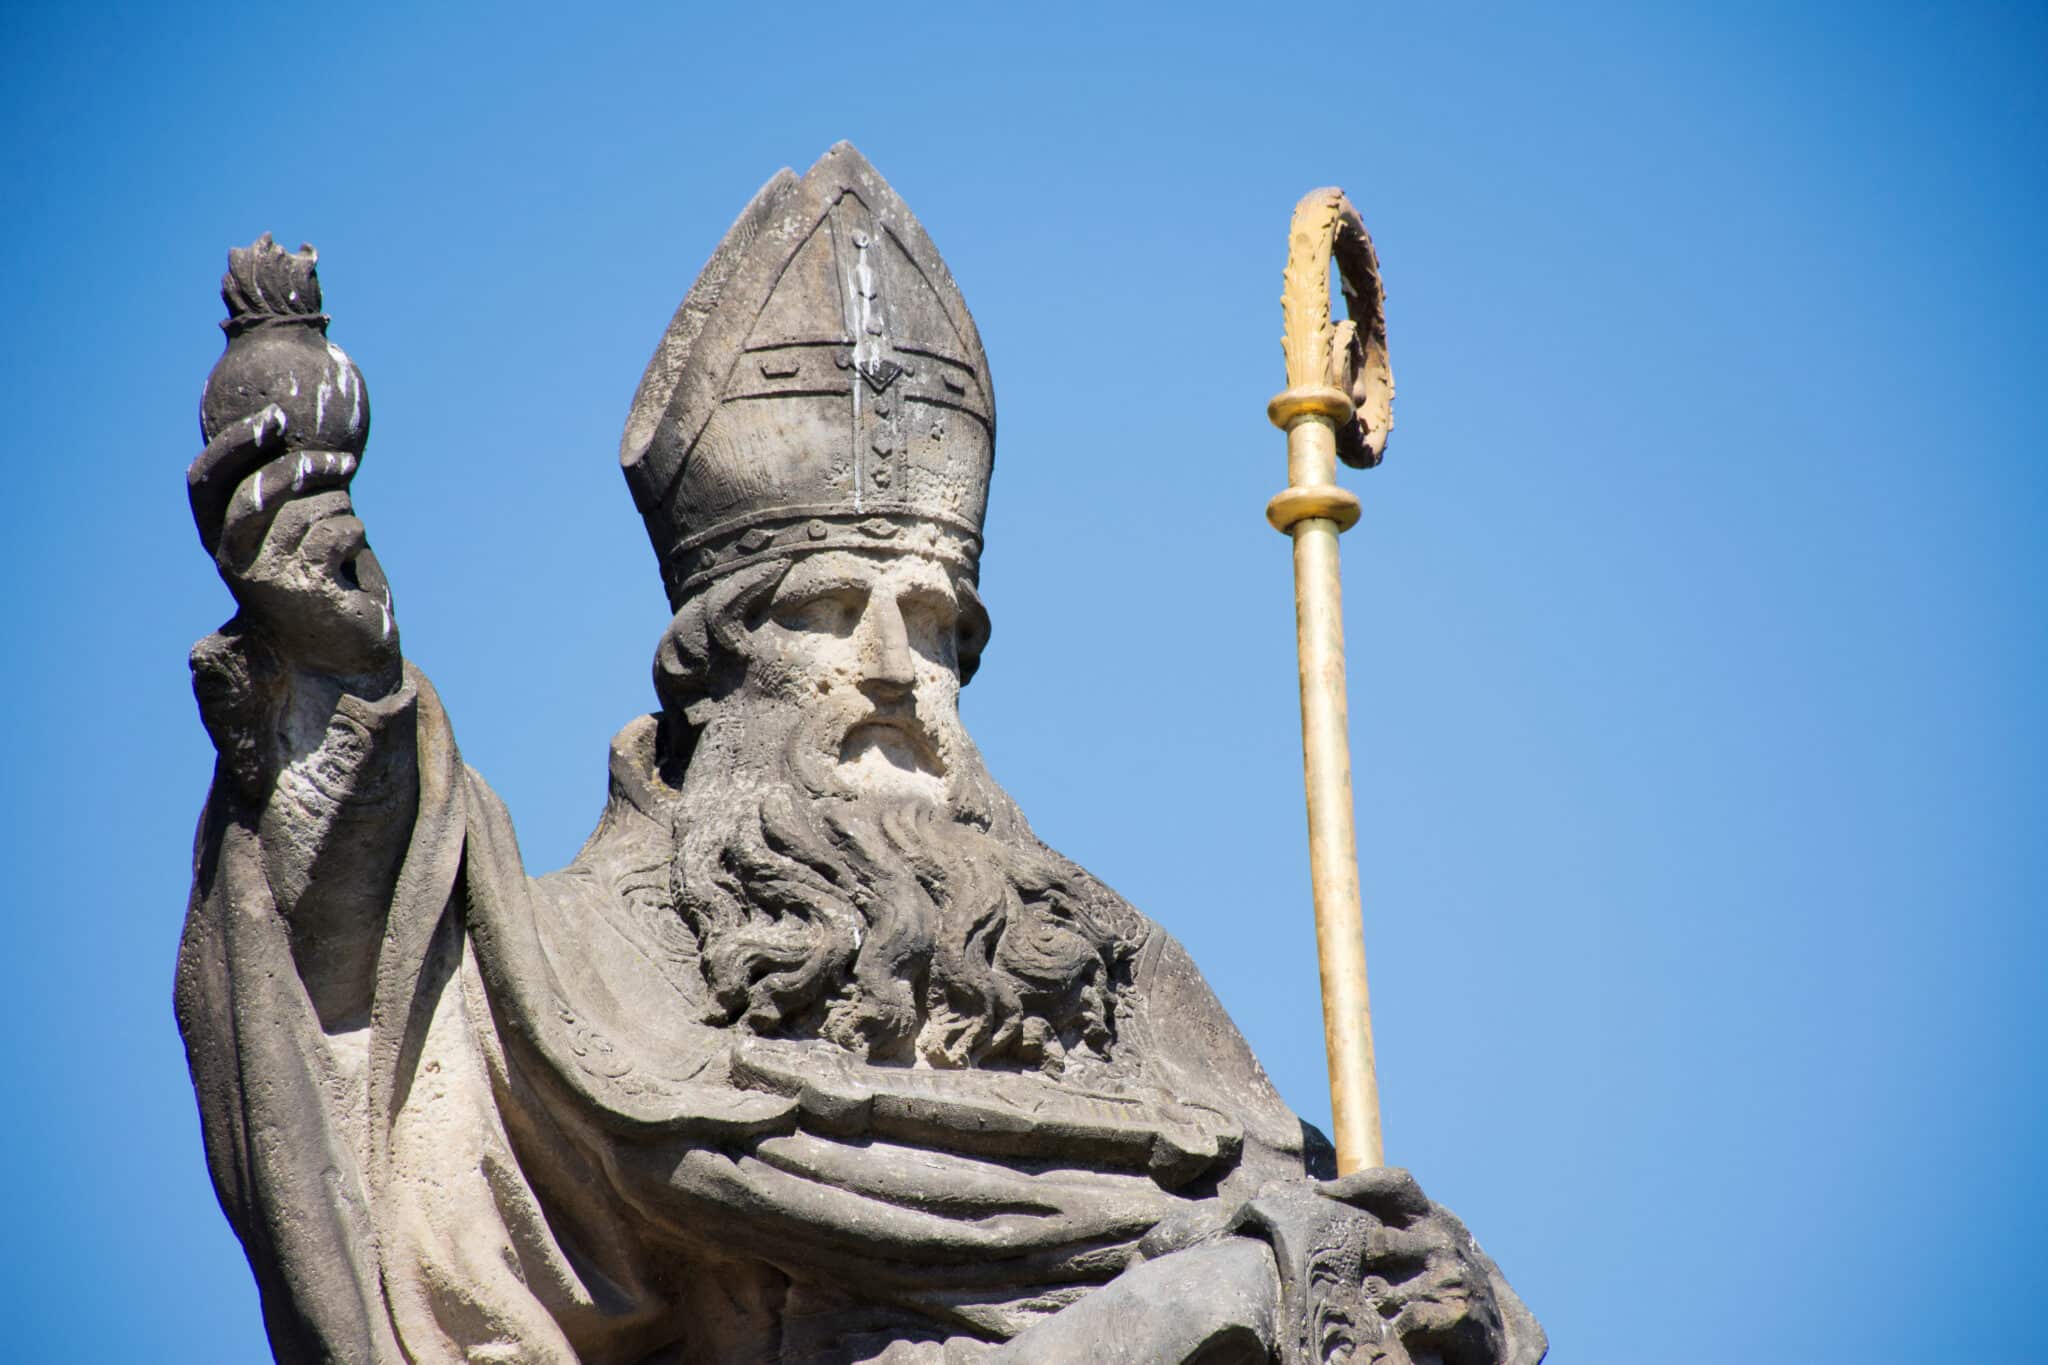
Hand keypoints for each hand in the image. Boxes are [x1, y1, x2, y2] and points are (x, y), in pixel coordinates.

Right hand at [187, 405, 397, 682]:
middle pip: (256, 491)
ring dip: (342, 509)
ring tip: (348, 534)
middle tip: (345, 464)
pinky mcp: (302, 589)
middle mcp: (232, 560)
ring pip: (307, 509)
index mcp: (221, 541)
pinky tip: (353, 557)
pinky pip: (336, 532)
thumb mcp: (295, 533)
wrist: (349, 653)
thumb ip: (286, 495)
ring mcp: (264, 578)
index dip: (232, 444)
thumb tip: (292, 429)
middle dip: (306, 467)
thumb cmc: (325, 582)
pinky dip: (354, 533)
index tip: (274, 417)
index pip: (204, 481)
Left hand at [1321, 1167, 1536, 1364]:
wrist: (1496, 1330)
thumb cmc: (1440, 1278)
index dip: (1356, 1183)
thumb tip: (1320, 1192)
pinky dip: (1400, 1330)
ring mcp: (1450, 1274)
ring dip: (1380, 1306)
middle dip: (1365, 1266)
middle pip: (1377, 1242)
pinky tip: (1410, 1331)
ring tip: (1393, 1311)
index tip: (1320, 1192)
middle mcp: (1440, 1239)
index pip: (1394, 1183)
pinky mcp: (1456, 1311)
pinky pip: (1405, 1320)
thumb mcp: (1422, 1241)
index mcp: (1429, 1217)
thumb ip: (1388, 1220)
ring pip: (1382, 1290)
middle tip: (1370, 1280)